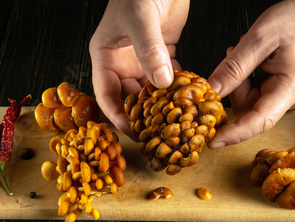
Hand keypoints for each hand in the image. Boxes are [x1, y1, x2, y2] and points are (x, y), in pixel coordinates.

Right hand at [89, 0, 189, 138]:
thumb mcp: (141, 17)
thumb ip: (148, 49)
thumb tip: (161, 83)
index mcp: (106, 55)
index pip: (106, 94)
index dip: (118, 116)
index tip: (133, 132)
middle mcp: (122, 61)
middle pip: (129, 98)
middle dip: (142, 116)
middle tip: (159, 132)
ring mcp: (142, 58)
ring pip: (150, 91)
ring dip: (162, 104)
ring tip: (176, 119)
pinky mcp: (162, 53)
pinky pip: (168, 77)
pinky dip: (177, 88)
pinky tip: (188, 97)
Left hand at [207, 0, 294, 148]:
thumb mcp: (260, 38)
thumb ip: (234, 67)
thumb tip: (212, 92)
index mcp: (292, 88)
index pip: (260, 121)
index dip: (235, 133)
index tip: (212, 142)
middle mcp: (292, 99)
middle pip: (249, 110)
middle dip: (235, 87)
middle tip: (236, 55)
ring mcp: (287, 97)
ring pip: (249, 102)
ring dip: (239, 80)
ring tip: (248, 52)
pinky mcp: (281, 92)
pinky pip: (254, 94)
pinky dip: (246, 78)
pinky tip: (253, 59)